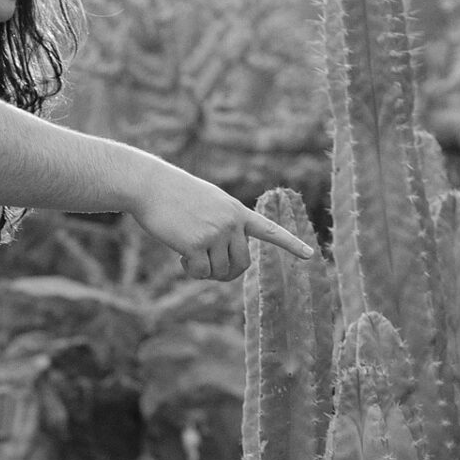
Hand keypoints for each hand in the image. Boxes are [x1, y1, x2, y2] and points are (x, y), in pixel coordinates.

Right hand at [133, 162, 315, 277]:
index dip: (290, 244)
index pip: (269, 231)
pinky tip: (179, 256)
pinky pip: (201, 273)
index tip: (309, 255)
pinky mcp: (196, 245)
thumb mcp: (207, 203)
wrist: (150, 186)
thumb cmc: (174, 194)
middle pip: (242, 264)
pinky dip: (191, 271)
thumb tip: (224, 260)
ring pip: (221, 271)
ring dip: (205, 271)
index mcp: (237, 211)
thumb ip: (222, 226)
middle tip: (209, 268)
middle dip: (227, 273)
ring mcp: (215, 234)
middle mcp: (231, 223)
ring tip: (188, 255)